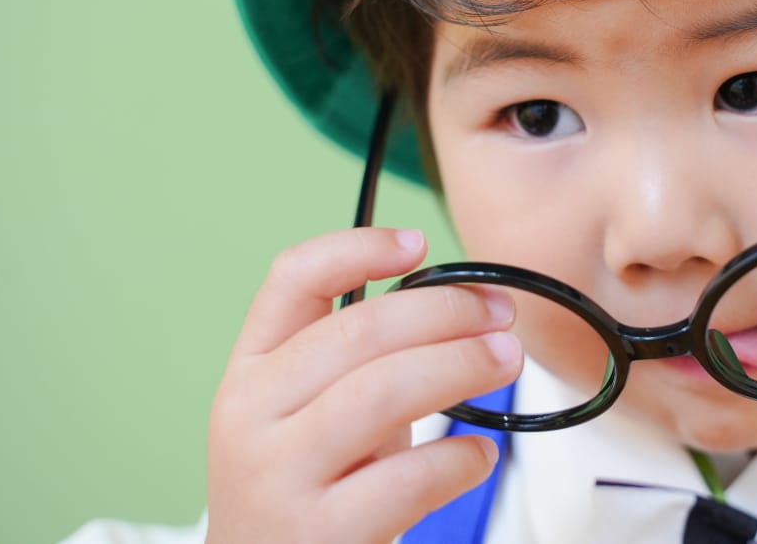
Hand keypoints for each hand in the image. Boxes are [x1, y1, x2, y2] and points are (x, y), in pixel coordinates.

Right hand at [205, 227, 521, 543]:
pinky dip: (458, 458)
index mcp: (250, 371)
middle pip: (358, 328)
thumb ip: (357, 358)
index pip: (292, 278)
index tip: (420, 241)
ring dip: (461, 365)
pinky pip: (407, 480)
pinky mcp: (321, 536)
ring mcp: (279, 477)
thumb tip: (461, 303)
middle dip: (447, 310)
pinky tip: (479, 454)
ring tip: (506, 362)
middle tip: (501, 315)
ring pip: (383, 391)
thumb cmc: (306, 489)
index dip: (359, 247)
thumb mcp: (310, 411)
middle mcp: (251, 416)